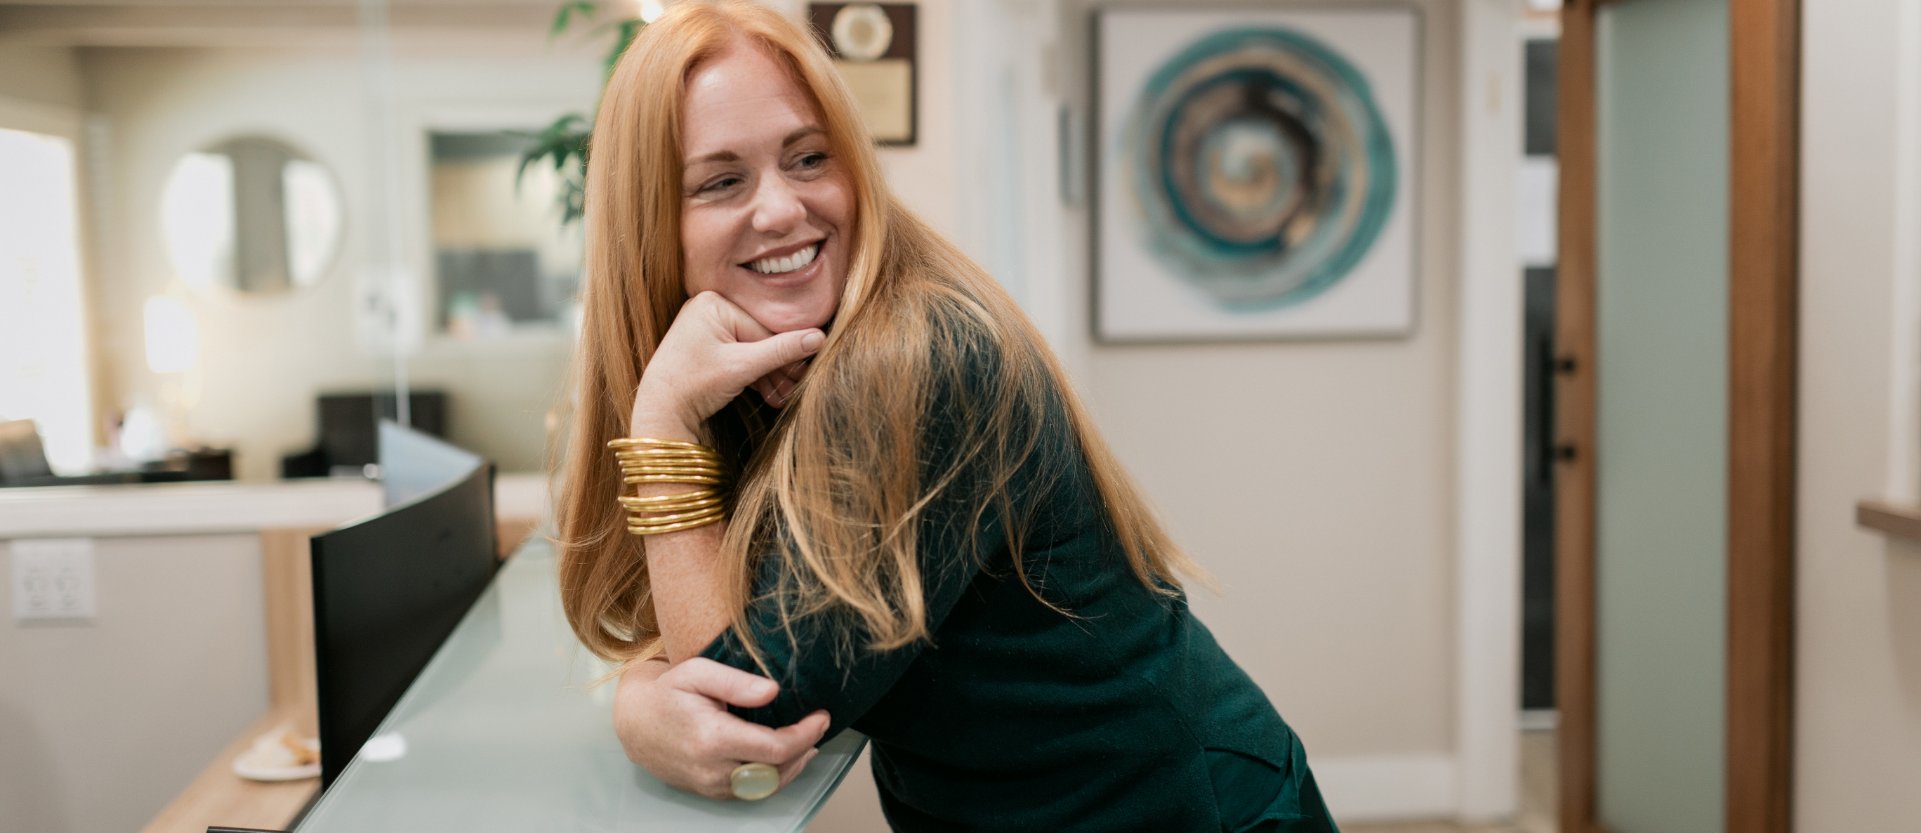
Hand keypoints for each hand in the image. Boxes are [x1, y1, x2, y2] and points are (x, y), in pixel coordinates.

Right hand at [613, 657, 831, 800]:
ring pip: (767, 786)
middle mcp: (713, 769)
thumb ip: (737, 682)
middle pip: (777, 770)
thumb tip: (774, 690)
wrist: (634, 723)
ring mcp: (711, 786)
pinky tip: (784, 757)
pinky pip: (753, 791)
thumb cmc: (668, 692)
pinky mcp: (711, 792)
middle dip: (804, 748)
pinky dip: (774, 775)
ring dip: (793, 765)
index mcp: (713, 738)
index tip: (821, 715)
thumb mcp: (698, 672)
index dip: (806, 734)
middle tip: (818, 724)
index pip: (776, 747)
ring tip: (808, 741)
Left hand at [631, 292, 823, 433]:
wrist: (660, 412)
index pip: (763, 329)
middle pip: (758, 338)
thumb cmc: (694, 385)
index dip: (784, 355)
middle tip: (794, 390)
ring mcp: (705, 325)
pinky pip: (738, 354)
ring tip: (780, 398)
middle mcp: (708, 307)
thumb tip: (819, 337)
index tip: (802, 376)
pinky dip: (752, 374)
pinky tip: (767, 393)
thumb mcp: (742, 367)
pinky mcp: (705, 344)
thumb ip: (781, 351)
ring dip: (767, 375)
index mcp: (714, 302)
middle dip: (776, 368)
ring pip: (750, 349)